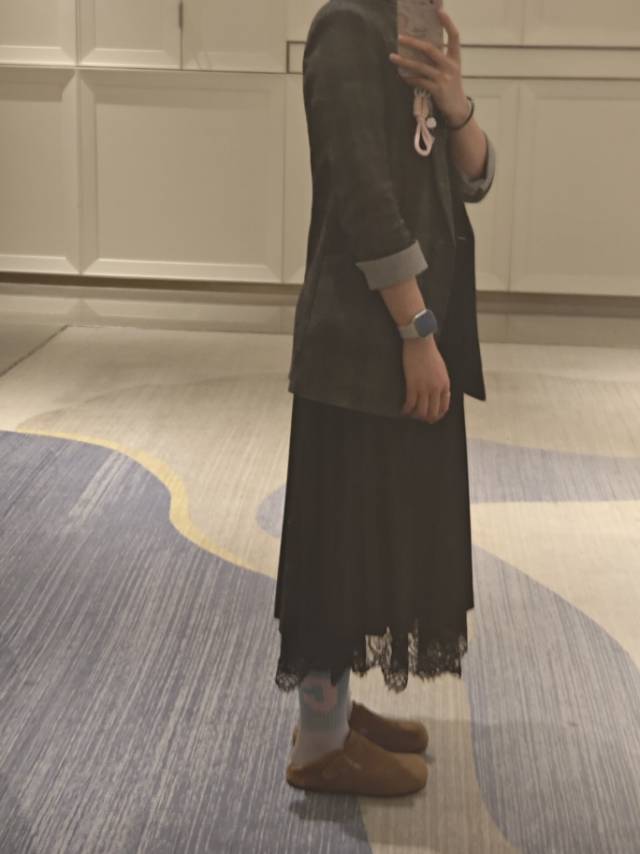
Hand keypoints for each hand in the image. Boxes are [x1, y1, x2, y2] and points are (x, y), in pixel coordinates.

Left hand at [388, 8, 468, 125]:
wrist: (457, 108)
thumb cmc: (450, 86)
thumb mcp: (450, 70)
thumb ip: (439, 58)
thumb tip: (420, 47)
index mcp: (456, 58)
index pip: (454, 36)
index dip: (447, 23)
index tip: (439, 10)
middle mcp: (450, 66)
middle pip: (431, 49)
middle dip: (414, 42)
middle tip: (400, 37)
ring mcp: (443, 79)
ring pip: (421, 67)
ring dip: (404, 61)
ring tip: (392, 57)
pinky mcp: (437, 90)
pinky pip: (419, 82)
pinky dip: (409, 78)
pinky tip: (401, 75)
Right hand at [401, 336, 450, 423]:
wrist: (420, 342)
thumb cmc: (429, 353)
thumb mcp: (441, 370)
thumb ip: (441, 383)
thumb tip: (437, 394)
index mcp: (445, 385)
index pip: (444, 408)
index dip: (437, 415)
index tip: (430, 416)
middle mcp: (436, 389)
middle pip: (432, 413)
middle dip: (425, 418)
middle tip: (418, 417)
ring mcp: (425, 388)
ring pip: (421, 411)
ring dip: (415, 415)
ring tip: (410, 414)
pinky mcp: (413, 385)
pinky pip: (410, 404)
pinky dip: (406, 410)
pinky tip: (403, 410)